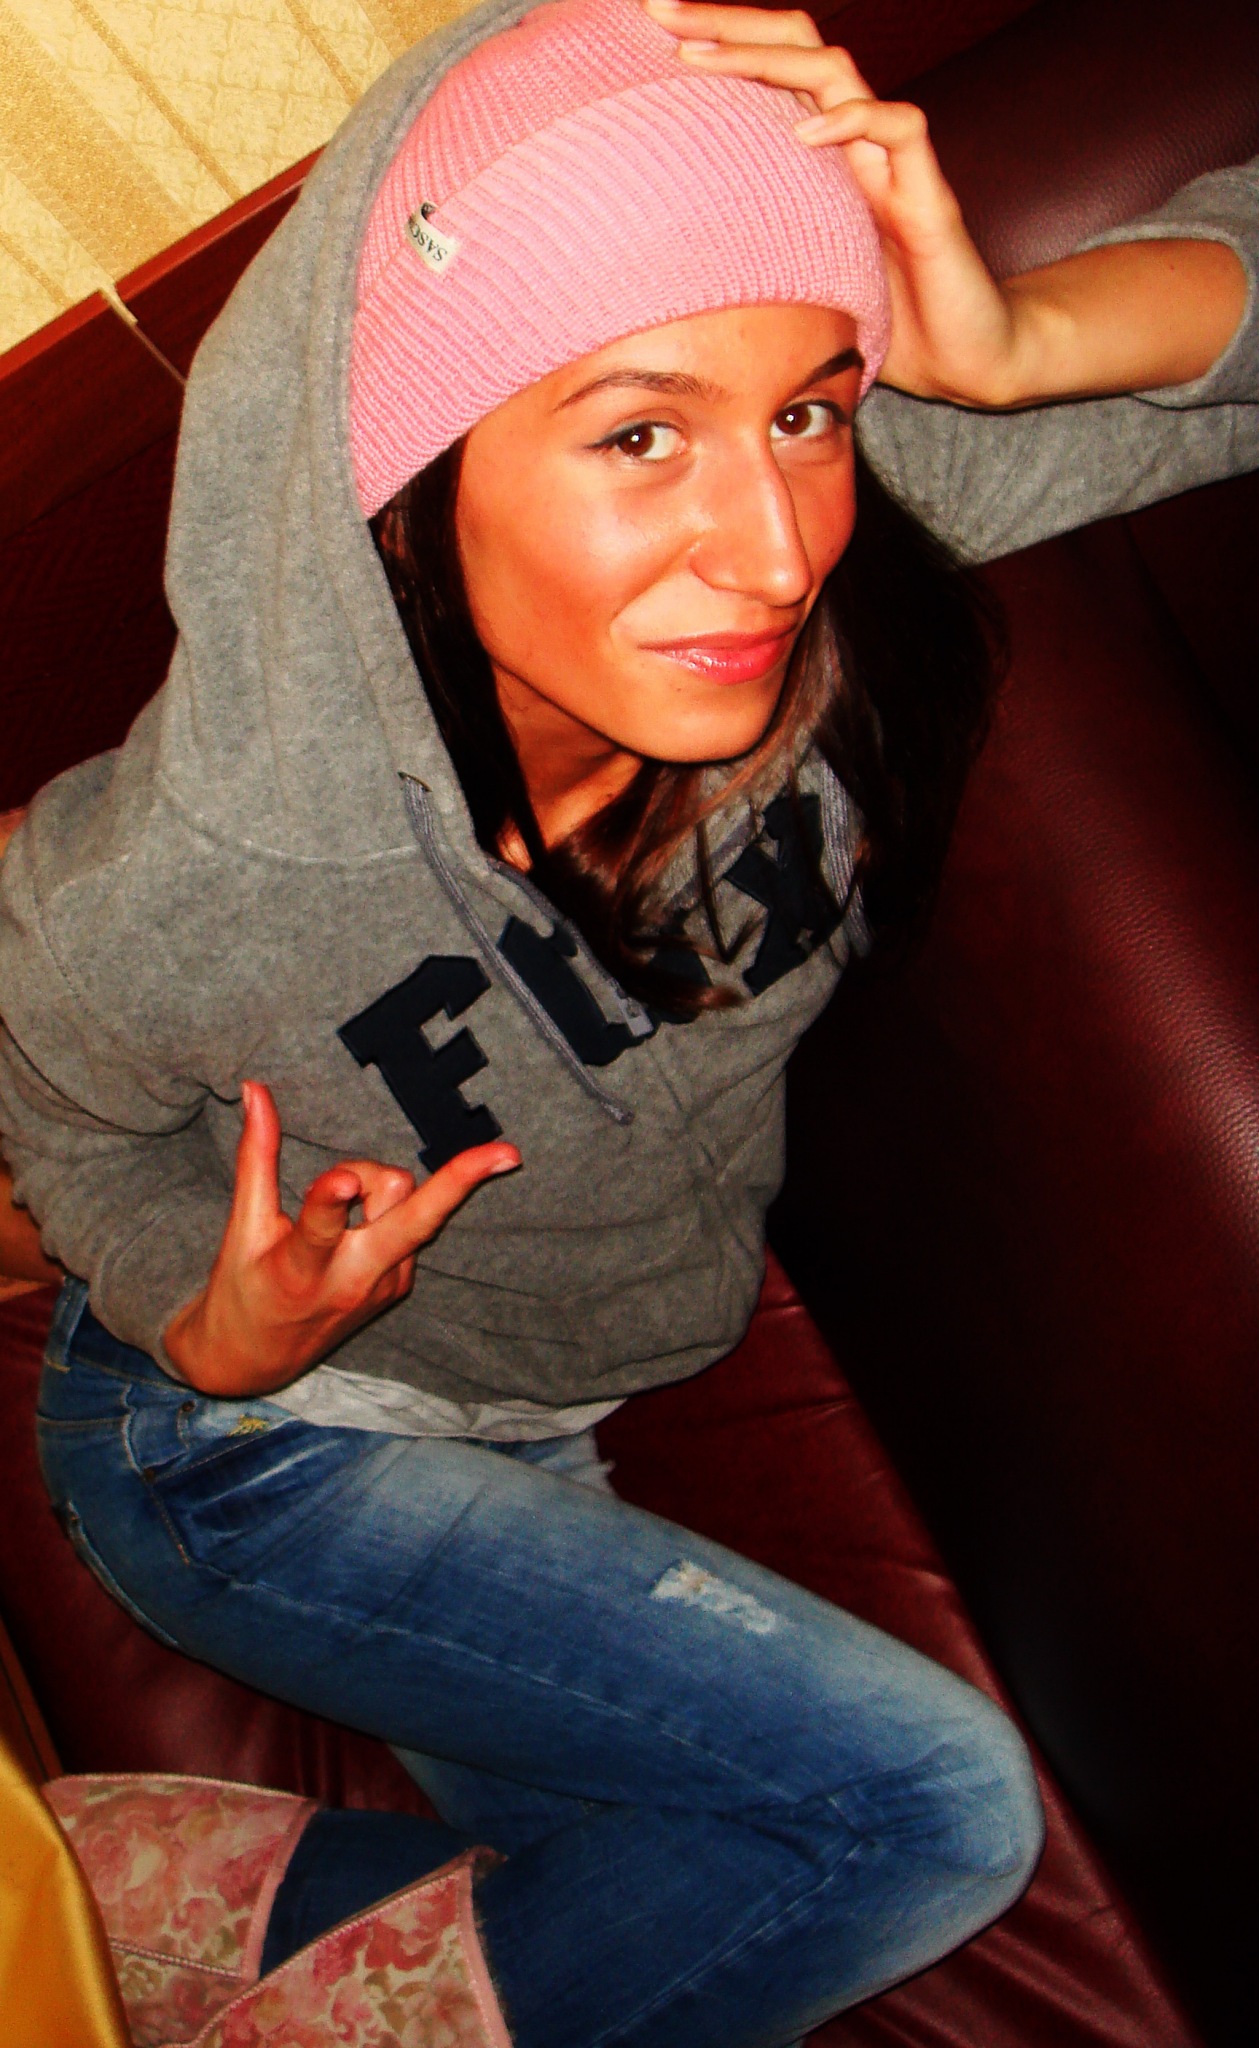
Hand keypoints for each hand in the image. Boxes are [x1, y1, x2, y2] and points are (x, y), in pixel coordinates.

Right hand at [164, 1080, 519, 1394]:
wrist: (254, 1361)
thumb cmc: (242, 1287)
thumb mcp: (242, 1227)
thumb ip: (256, 1156)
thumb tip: (254, 1088)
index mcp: (299, 1268)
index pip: (319, 1228)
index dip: (330, 1200)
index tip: (341, 1180)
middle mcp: (353, 1281)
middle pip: (413, 1220)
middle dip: (460, 1184)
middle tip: (510, 1153)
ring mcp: (385, 1286)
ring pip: (411, 1205)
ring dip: (378, 1183)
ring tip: (336, 1197)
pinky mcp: (399, 1287)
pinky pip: (408, 1222)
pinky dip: (384, 1208)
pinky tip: (353, 1224)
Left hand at [644, 1, 1018, 403]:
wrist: (966, 358)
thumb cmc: (883, 325)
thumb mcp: (795, 287)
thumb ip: (747, 260)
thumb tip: (662, 274)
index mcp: (823, 158)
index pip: (770, 71)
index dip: (717, 43)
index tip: (648, 29)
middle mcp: (855, 145)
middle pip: (796, 48)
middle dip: (728, 22)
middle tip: (659, 10)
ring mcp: (893, 164)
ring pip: (837, 72)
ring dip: (767, 57)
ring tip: (703, 60)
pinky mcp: (930, 195)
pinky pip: (899, 129)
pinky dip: (852, 122)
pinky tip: (806, 133)